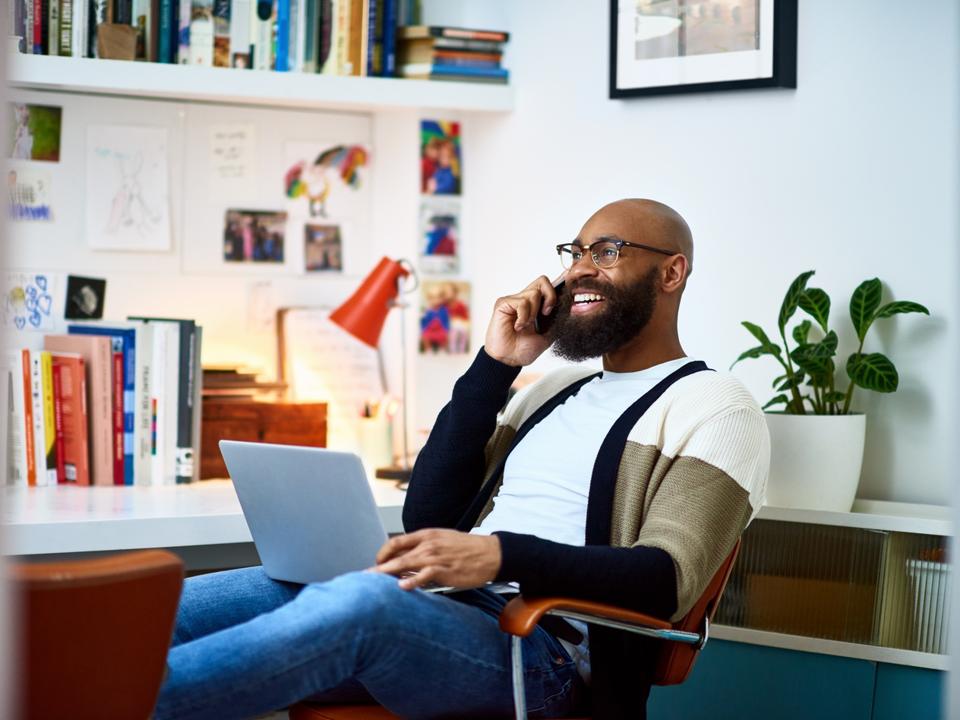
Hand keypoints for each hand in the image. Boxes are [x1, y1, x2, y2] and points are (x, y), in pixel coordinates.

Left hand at [371, 529, 501, 590]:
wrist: (491, 553)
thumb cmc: (467, 549)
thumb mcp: (443, 541)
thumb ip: (423, 549)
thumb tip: (405, 562)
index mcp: (427, 535)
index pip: (396, 541)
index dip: (382, 553)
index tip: (376, 563)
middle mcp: (428, 544)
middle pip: (396, 554)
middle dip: (378, 566)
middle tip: (364, 576)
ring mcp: (436, 557)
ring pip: (405, 563)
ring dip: (387, 573)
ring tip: (373, 582)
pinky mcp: (445, 570)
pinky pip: (424, 575)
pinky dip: (412, 581)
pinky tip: (402, 587)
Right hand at [484, 275, 561, 366]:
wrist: (510, 360)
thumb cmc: (525, 349)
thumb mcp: (549, 334)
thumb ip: (557, 320)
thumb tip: (570, 307)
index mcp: (536, 305)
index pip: (548, 286)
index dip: (558, 285)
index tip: (566, 294)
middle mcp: (525, 300)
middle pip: (543, 281)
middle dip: (550, 296)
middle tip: (546, 313)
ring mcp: (514, 300)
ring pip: (534, 293)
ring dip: (533, 313)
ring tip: (526, 326)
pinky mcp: (503, 303)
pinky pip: (522, 302)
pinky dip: (523, 317)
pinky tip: (517, 327)